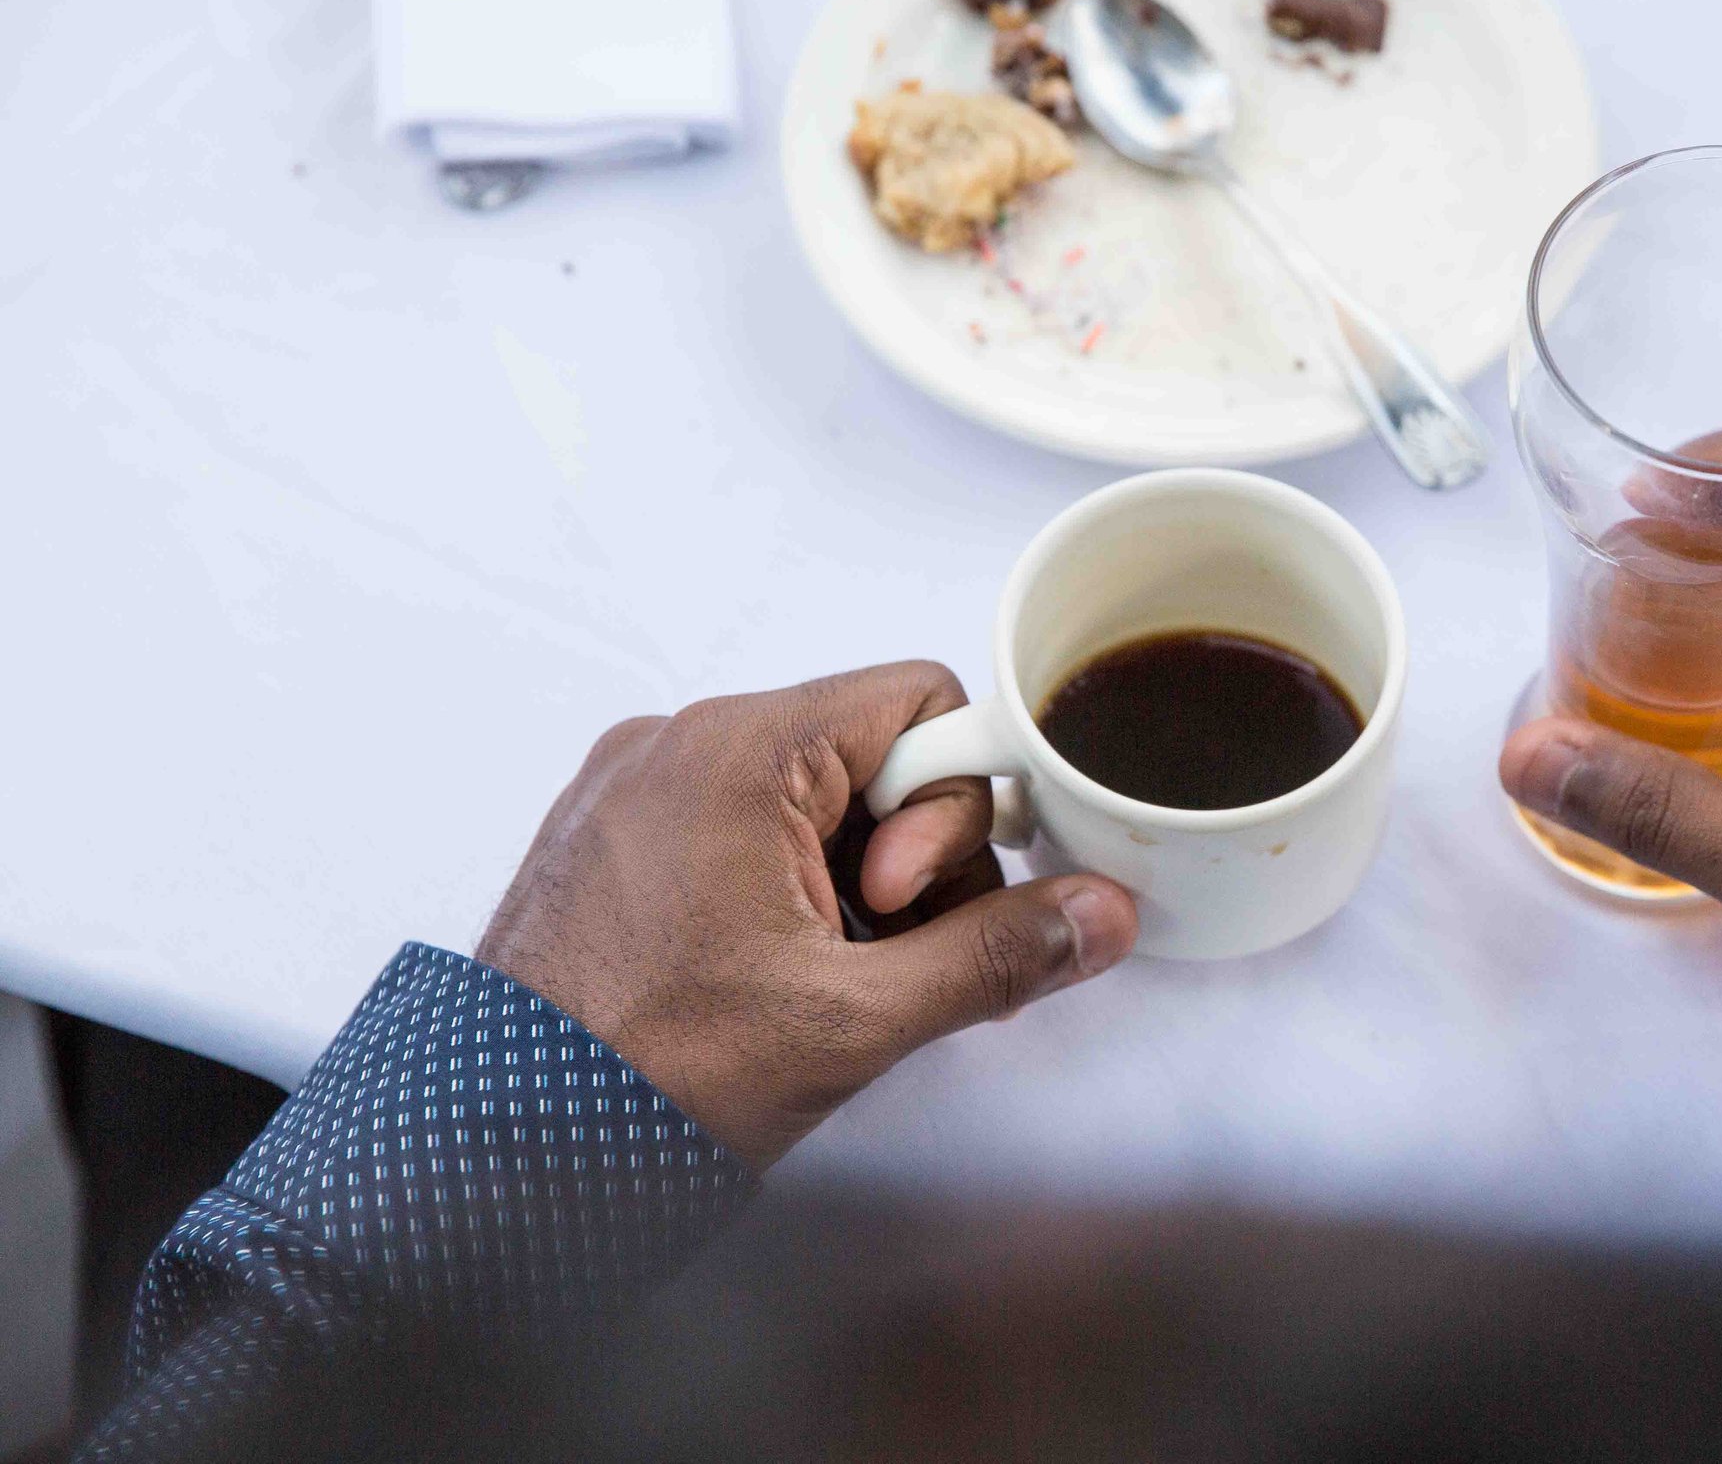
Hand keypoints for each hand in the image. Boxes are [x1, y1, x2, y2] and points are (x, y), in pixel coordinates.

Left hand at [476, 663, 1138, 1168]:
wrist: (484, 1159)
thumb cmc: (639, 1076)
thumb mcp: (854, 1019)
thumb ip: (995, 955)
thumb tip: (1098, 916)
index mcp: (736, 750)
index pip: (920, 701)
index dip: (951, 808)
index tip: (904, 905)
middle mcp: (678, 744)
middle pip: (871, 755)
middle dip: (906, 861)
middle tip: (867, 958)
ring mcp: (635, 791)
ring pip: (812, 804)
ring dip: (848, 891)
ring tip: (810, 986)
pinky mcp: (612, 844)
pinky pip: (742, 834)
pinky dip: (784, 898)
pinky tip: (766, 981)